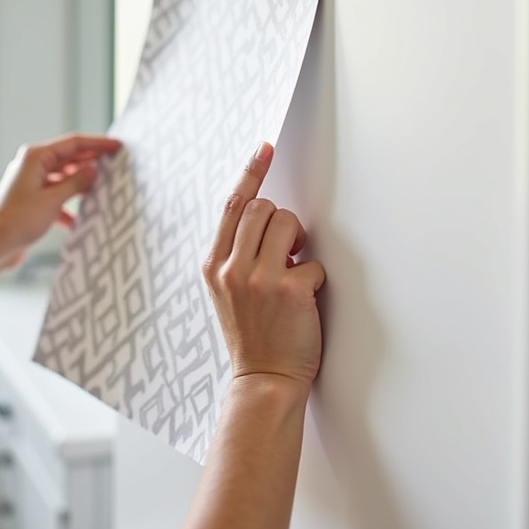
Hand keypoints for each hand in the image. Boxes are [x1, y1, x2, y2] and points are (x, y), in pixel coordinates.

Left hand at [0, 133, 120, 267]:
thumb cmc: (18, 220)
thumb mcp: (53, 200)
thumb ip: (76, 183)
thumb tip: (93, 171)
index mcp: (35, 157)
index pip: (74, 143)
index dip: (98, 143)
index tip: (117, 146)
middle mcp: (32, 165)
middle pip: (69, 158)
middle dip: (91, 162)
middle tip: (115, 164)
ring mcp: (31, 183)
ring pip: (64, 177)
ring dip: (81, 184)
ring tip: (103, 188)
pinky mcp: (31, 200)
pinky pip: (56, 195)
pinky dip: (68, 204)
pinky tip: (80, 218)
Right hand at [202, 142, 325, 387]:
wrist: (263, 380)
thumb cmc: (251, 335)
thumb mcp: (226, 292)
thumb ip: (236, 255)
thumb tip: (265, 217)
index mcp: (213, 266)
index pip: (232, 206)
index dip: (251, 172)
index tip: (264, 148)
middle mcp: (232, 269)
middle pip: (263, 209)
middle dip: (281, 222)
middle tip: (286, 250)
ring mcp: (260, 280)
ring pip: (288, 224)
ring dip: (298, 243)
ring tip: (294, 270)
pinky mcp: (290, 291)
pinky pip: (313, 261)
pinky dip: (314, 278)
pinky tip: (304, 301)